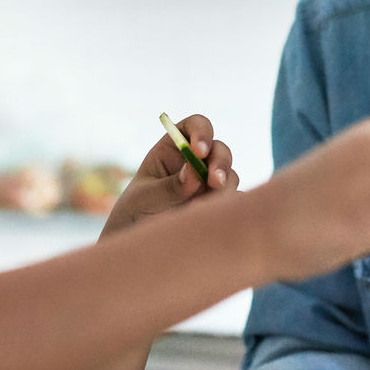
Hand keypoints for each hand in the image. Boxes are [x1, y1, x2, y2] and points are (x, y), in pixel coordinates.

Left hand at [100, 113, 236, 237]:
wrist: (140, 243)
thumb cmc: (135, 211)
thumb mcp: (145, 198)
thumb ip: (169, 186)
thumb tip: (194, 173)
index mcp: (174, 148)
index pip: (196, 126)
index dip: (201, 133)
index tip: (199, 151)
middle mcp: (196, 161)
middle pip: (219, 150)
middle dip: (220, 163)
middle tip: (213, 182)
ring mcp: (209, 183)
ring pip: (229, 176)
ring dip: (224, 187)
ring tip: (203, 207)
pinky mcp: (218, 204)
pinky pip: (233, 201)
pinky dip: (227, 207)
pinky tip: (211, 219)